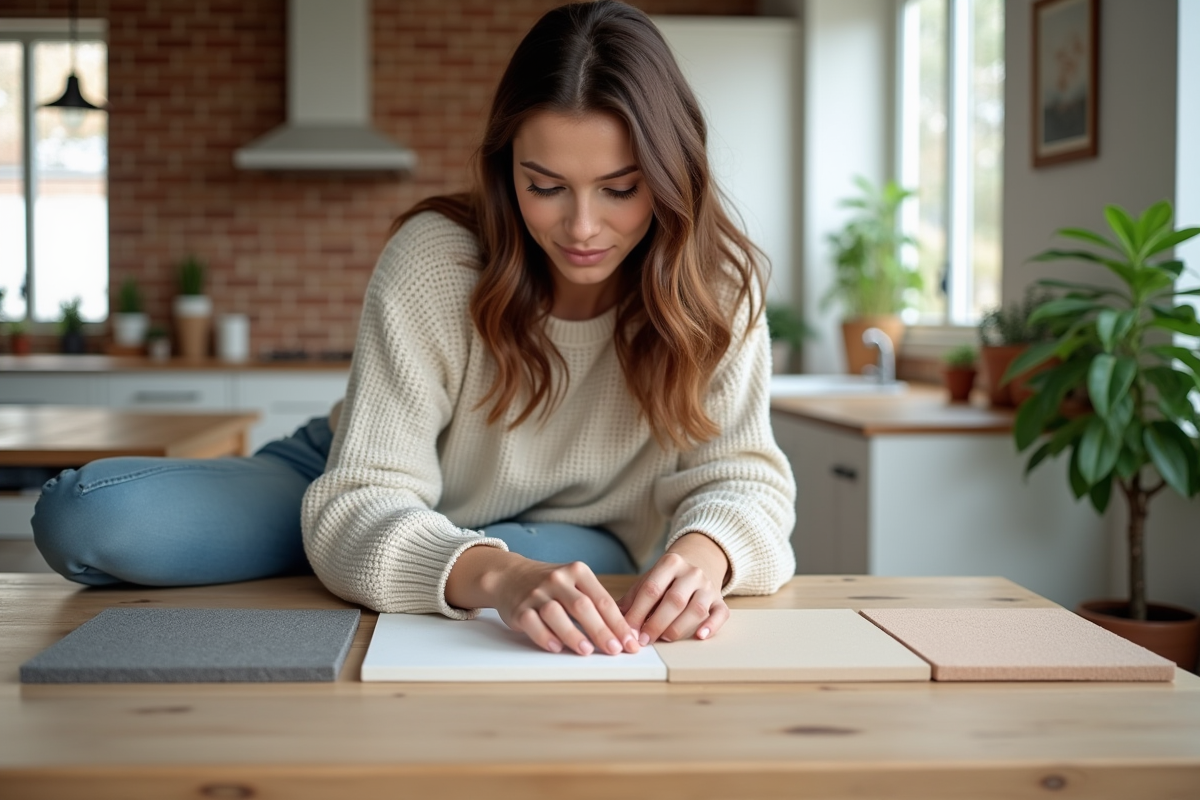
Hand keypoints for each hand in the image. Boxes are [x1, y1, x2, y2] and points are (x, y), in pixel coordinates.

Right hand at [445, 547, 639, 656]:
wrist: (511, 577)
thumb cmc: (552, 585)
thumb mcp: (576, 583)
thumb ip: (596, 603)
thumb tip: (624, 633)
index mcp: (577, 572)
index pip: (602, 600)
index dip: (618, 623)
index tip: (630, 642)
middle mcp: (557, 579)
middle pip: (582, 606)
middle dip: (601, 630)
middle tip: (615, 650)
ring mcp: (537, 593)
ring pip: (556, 614)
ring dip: (573, 634)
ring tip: (587, 650)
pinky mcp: (520, 609)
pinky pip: (533, 623)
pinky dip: (545, 637)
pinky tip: (557, 647)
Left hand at [618, 533, 729, 644]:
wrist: (700, 562)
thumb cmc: (668, 579)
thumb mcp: (649, 580)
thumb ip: (633, 599)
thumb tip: (613, 620)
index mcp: (670, 563)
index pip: (652, 589)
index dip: (638, 612)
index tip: (628, 630)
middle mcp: (692, 572)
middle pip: (674, 600)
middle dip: (656, 623)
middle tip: (644, 640)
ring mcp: (708, 586)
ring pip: (697, 609)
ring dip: (678, 627)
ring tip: (664, 638)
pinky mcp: (720, 600)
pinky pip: (720, 614)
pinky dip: (711, 626)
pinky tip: (699, 635)